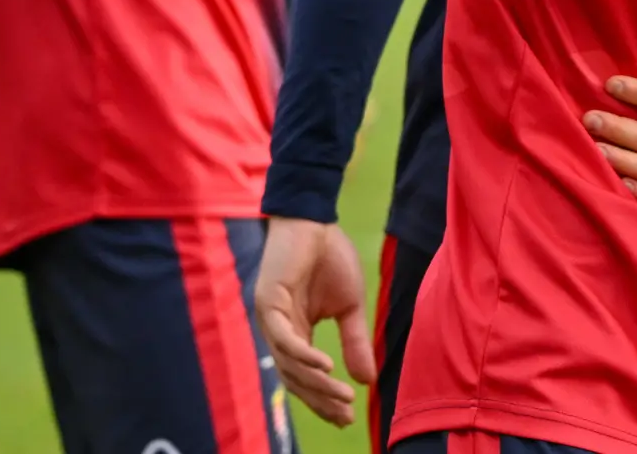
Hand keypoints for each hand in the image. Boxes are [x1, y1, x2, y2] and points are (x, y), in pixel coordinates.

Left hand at [254, 218, 375, 427]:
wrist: (315, 219)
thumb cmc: (330, 257)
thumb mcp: (350, 306)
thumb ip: (355, 342)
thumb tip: (369, 380)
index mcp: (297, 333)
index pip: (306, 376)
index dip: (324, 399)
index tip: (347, 418)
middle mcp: (280, 332)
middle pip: (295, 379)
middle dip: (321, 400)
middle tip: (345, 416)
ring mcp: (271, 319)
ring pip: (290, 364)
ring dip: (317, 384)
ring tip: (342, 397)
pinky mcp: (268, 303)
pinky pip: (285, 339)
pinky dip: (305, 356)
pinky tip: (326, 367)